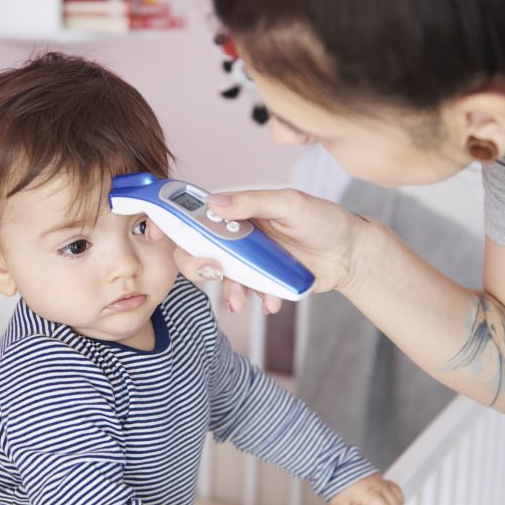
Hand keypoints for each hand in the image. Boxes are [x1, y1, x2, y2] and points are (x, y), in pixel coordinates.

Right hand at [150, 188, 368, 314]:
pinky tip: (275, 302)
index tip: (154, 233)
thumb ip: (252, 202)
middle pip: (197, 250)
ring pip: (219, 279)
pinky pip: (246, 295)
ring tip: (244, 302)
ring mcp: (247, 260)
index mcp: (237, 210)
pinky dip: (257, 300)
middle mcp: (236, 234)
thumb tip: (214, 203)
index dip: (169, 220)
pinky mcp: (260, 282)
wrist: (350, 255)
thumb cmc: (323, 220)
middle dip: (196, 266)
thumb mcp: (290, 204)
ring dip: (227, 292)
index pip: (194, 212)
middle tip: (212, 272)